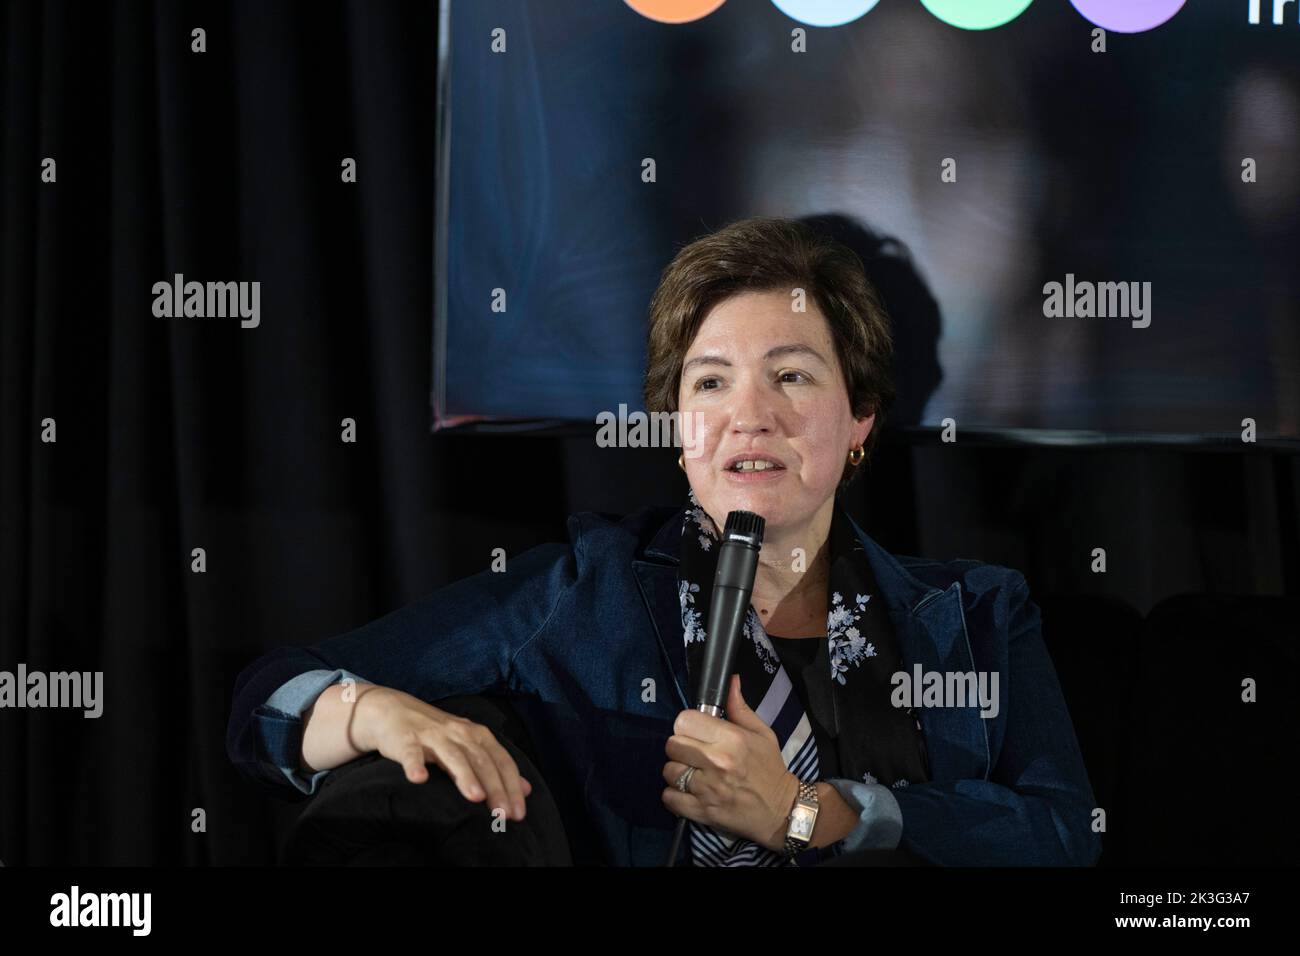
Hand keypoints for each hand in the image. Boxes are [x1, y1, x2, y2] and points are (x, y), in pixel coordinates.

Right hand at [355, 686, 532, 820]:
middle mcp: (459, 733)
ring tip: (476, 797)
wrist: (392, 709)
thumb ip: (496, 766)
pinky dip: (415, 765)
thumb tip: (527, 789)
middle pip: (482, 761)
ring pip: (452, 757)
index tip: (519, 813)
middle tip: (504, 815)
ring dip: (465, 776)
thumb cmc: (435, 734)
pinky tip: (418, 779)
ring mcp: (432, 735)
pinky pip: (411, 753)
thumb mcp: (469, 746)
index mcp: (477, 736)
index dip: (513, 786)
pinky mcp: (405, 739)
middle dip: (495, 788)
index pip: (501, 762)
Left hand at [662, 674, 799, 852]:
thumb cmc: (770, 769)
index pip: (684, 721)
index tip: (696, 731)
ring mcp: (708, 789)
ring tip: (693, 773)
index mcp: (731, 739)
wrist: (782, 810)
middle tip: (694, 752)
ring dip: (677, 771)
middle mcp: (717, 762)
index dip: (688, 724)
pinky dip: (674, 795)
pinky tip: (689, 791)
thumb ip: (739, 707)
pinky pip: (669, 797)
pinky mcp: (702, 811)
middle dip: (680, 746)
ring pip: (669, 771)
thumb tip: (730, 680)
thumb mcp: (761, 733)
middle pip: (672, 744)